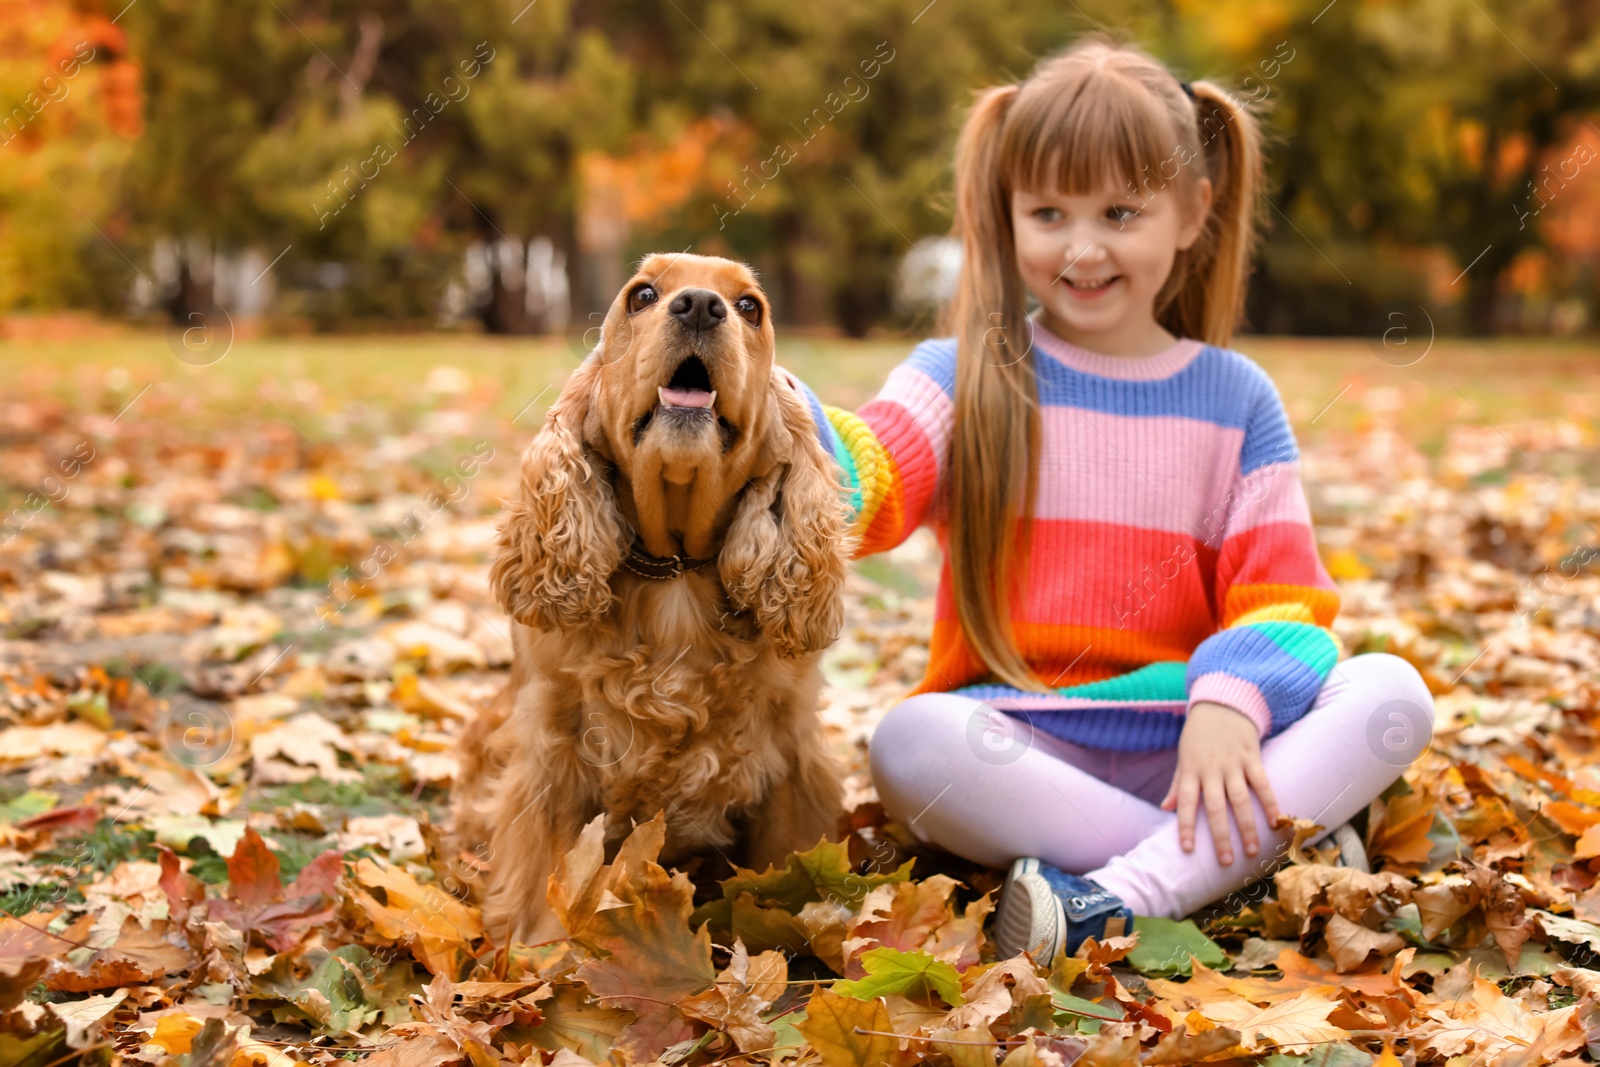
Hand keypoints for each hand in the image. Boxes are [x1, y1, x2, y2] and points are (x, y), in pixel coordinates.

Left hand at [1159, 701, 1280, 864]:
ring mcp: (1232, 764)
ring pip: (1240, 800)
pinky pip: (1262, 783)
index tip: (1187, 849)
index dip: (1185, 826)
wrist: (1222, 705)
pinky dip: (1269, 802)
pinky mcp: (1252, 757)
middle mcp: (1210, 770)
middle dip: (1220, 836)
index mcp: (1191, 771)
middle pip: (1214, 807)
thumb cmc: (1199, 737)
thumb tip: (1165, 809)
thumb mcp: (1183, 758)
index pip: (1184, 803)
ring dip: (1247, 826)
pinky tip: (1275, 821)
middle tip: (1225, 861)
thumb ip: (1176, 785)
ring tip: (1253, 851)